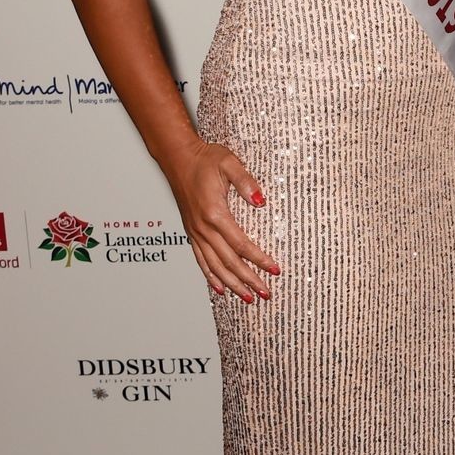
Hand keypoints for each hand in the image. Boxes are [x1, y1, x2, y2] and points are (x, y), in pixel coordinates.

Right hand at [162, 137, 279, 301]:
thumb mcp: (229, 162)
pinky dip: (210, 276)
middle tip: (266, 294)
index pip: (242, 244)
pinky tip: (219, 288)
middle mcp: (203, 227)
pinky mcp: (191, 231)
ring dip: (232, 284)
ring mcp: (195, 232)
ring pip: (214, 266)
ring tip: (247, 298)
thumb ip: (246, 181)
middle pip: (229, 262)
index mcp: (215, 213)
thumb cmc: (205, 158)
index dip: (259, 259)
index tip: (275, 270)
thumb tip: (261, 201)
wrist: (178, 157)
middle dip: (249, 280)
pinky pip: (200, 259)